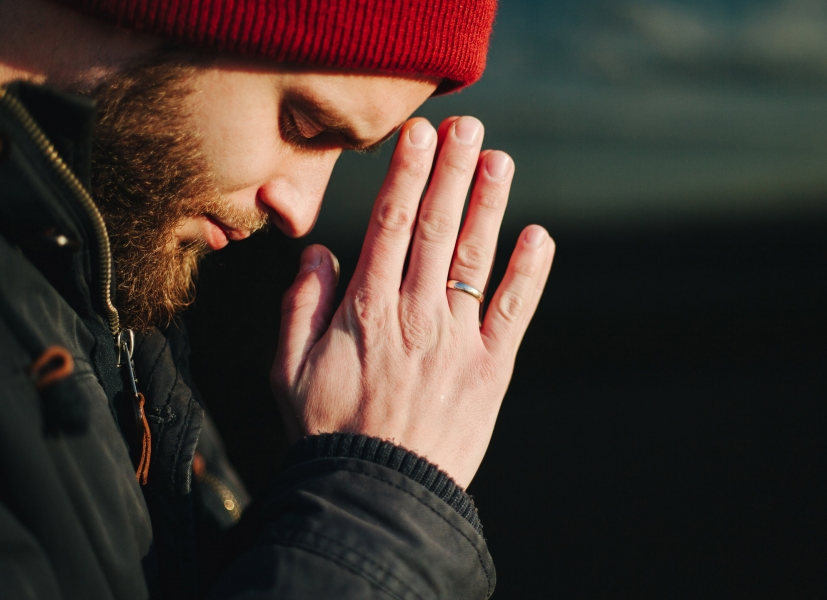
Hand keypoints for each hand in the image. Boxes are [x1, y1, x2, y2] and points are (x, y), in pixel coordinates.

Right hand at [271, 116, 554, 487]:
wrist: (377, 494)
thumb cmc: (328, 431)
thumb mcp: (288, 370)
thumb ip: (300, 305)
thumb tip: (318, 251)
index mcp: (365, 310)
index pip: (389, 226)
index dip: (407, 176)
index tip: (418, 136)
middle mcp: (414, 314)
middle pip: (437, 228)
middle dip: (452, 171)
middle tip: (466, 126)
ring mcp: (457, 339)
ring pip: (476, 257)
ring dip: (489, 205)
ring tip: (499, 160)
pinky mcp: (491, 368)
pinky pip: (514, 311)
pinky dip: (529, 273)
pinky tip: (538, 236)